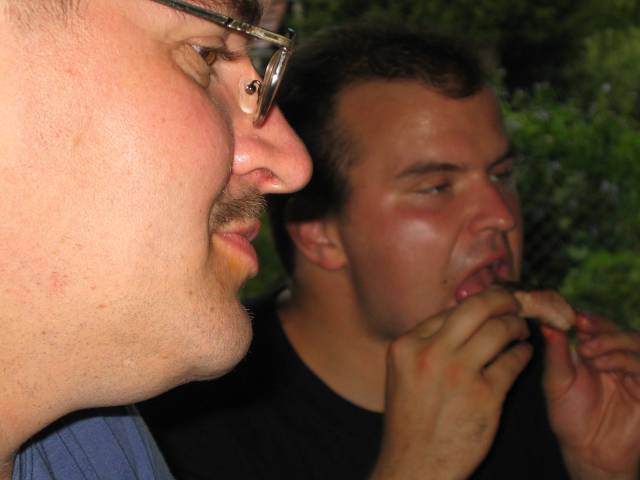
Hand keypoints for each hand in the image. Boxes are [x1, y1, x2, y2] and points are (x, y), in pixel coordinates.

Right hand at [370, 288, 531, 479]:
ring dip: (516, 326)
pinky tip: (524, 354)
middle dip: (502, 299)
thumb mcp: (403, 374)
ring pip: (499, 330)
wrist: (413, 466)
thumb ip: (426, 347)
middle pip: (476, 308)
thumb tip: (460, 322)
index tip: (489, 305)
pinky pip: (513, 361)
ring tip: (521, 330)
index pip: (448, 311)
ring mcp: (458, 374)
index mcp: (406, 345)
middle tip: (515, 302)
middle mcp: (430, 353)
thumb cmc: (410, 422)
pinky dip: (523, 354)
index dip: (475, 304)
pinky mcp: (484, 397)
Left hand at [542, 312, 639, 479]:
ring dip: (612, 342)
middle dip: (601, 328)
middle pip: (617, 330)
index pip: (595, 326)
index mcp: (592, 353)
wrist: (589, 453)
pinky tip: (606, 366)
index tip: (573, 316)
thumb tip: (547, 324)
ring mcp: (633, 373)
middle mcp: (614, 359)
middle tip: (583, 331)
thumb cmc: (569, 417)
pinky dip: (627, 360)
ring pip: (635, 343)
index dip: (586, 318)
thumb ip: (555, 354)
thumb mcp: (556, 382)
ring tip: (590, 353)